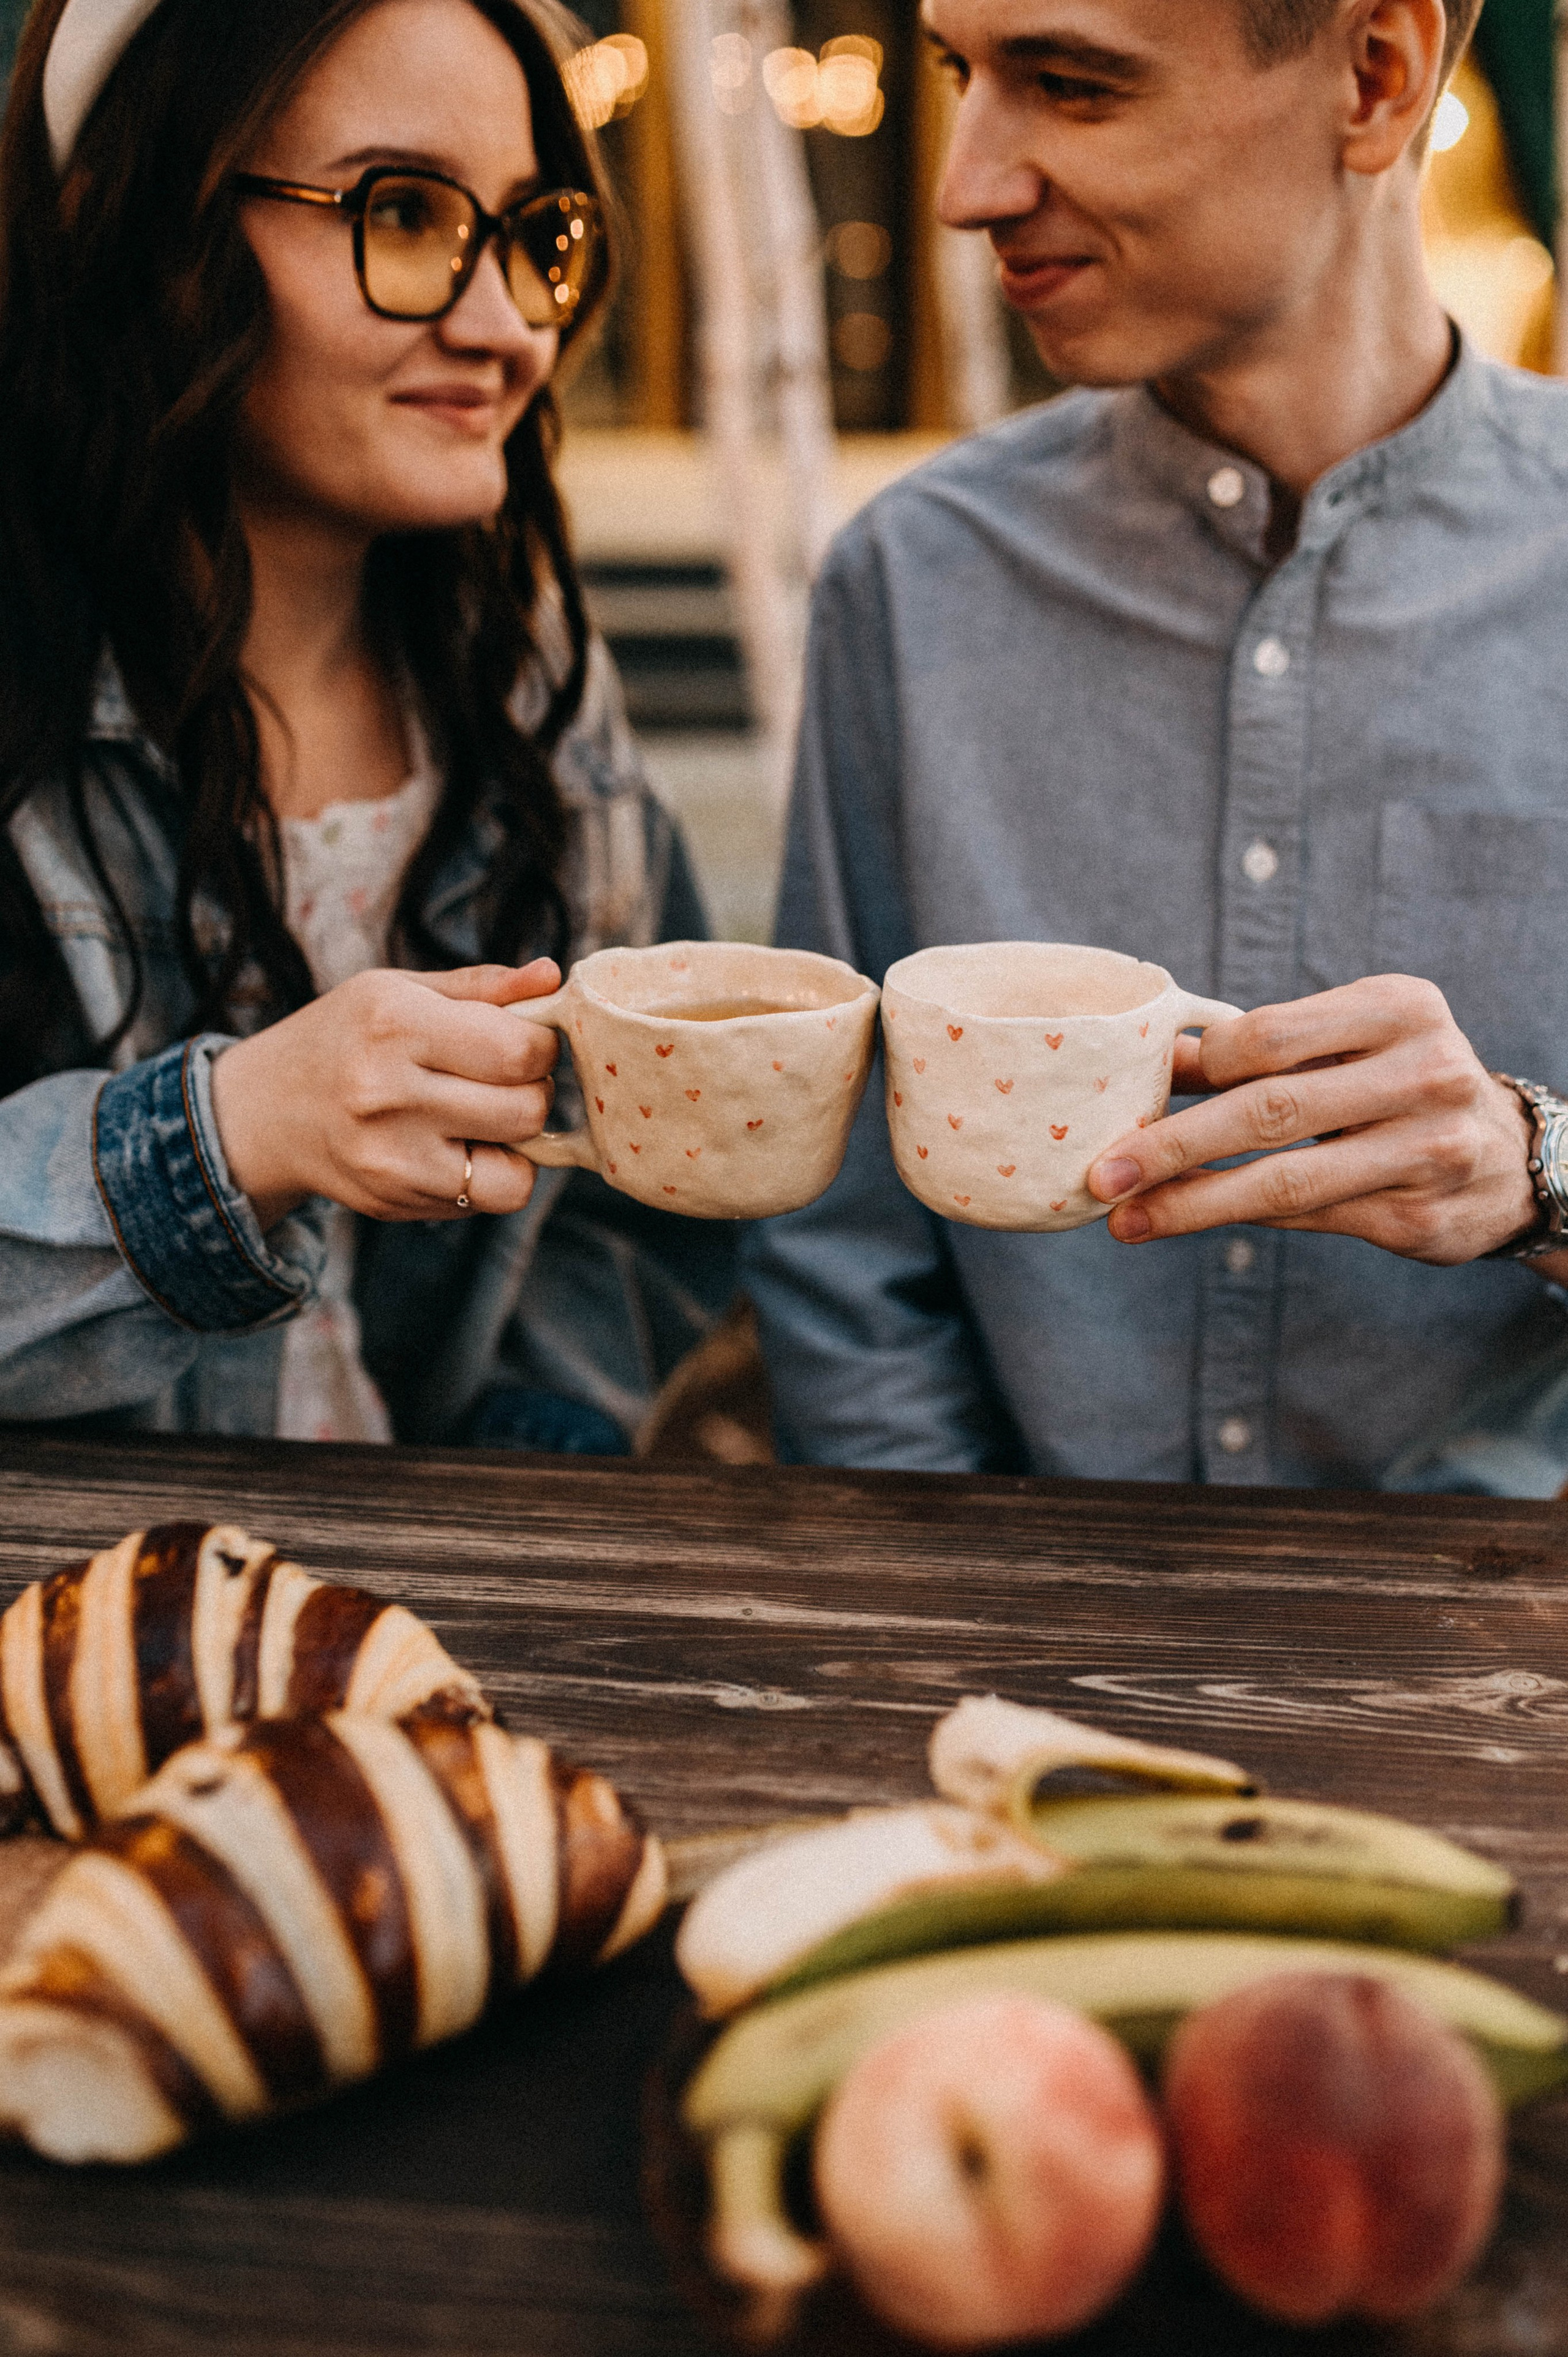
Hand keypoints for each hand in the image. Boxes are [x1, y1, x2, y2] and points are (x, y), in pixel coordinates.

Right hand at [210, 960, 560, 1229]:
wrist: (265, 1111)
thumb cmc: (346, 1037)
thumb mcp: (400, 990)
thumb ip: (482, 987)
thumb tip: (553, 975)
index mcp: (394, 1023)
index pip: (520, 1050)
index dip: (542, 1047)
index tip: (526, 1041)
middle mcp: (388, 1093)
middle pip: (527, 1108)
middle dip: (533, 1090)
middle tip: (504, 1078)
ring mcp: (390, 1157)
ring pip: (518, 1170)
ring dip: (517, 1141)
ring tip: (482, 1114)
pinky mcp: (394, 1200)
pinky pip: (489, 1199)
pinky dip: (494, 1176)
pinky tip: (460, 1147)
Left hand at [1085, 975, 1545, 1266]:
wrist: (1510, 1160)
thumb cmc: (1397, 1084)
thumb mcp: (1348, 1043)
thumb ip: (1263, 1049)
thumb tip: (1154, 1061)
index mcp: (1401, 1008)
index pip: (1270, 1033)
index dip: (1200, 1066)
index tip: (1144, 1092)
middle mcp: (1426, 1073)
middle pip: (1269, 1109)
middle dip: (1172, 1145)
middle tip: (1103, 1171)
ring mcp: (1430, 1150)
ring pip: (1284, 1181)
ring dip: (1191, 1203)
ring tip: (1125, 1218)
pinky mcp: (1421, 1218)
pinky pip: (1308, 1220)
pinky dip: (1239, 1219)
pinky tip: (1185, 1222)